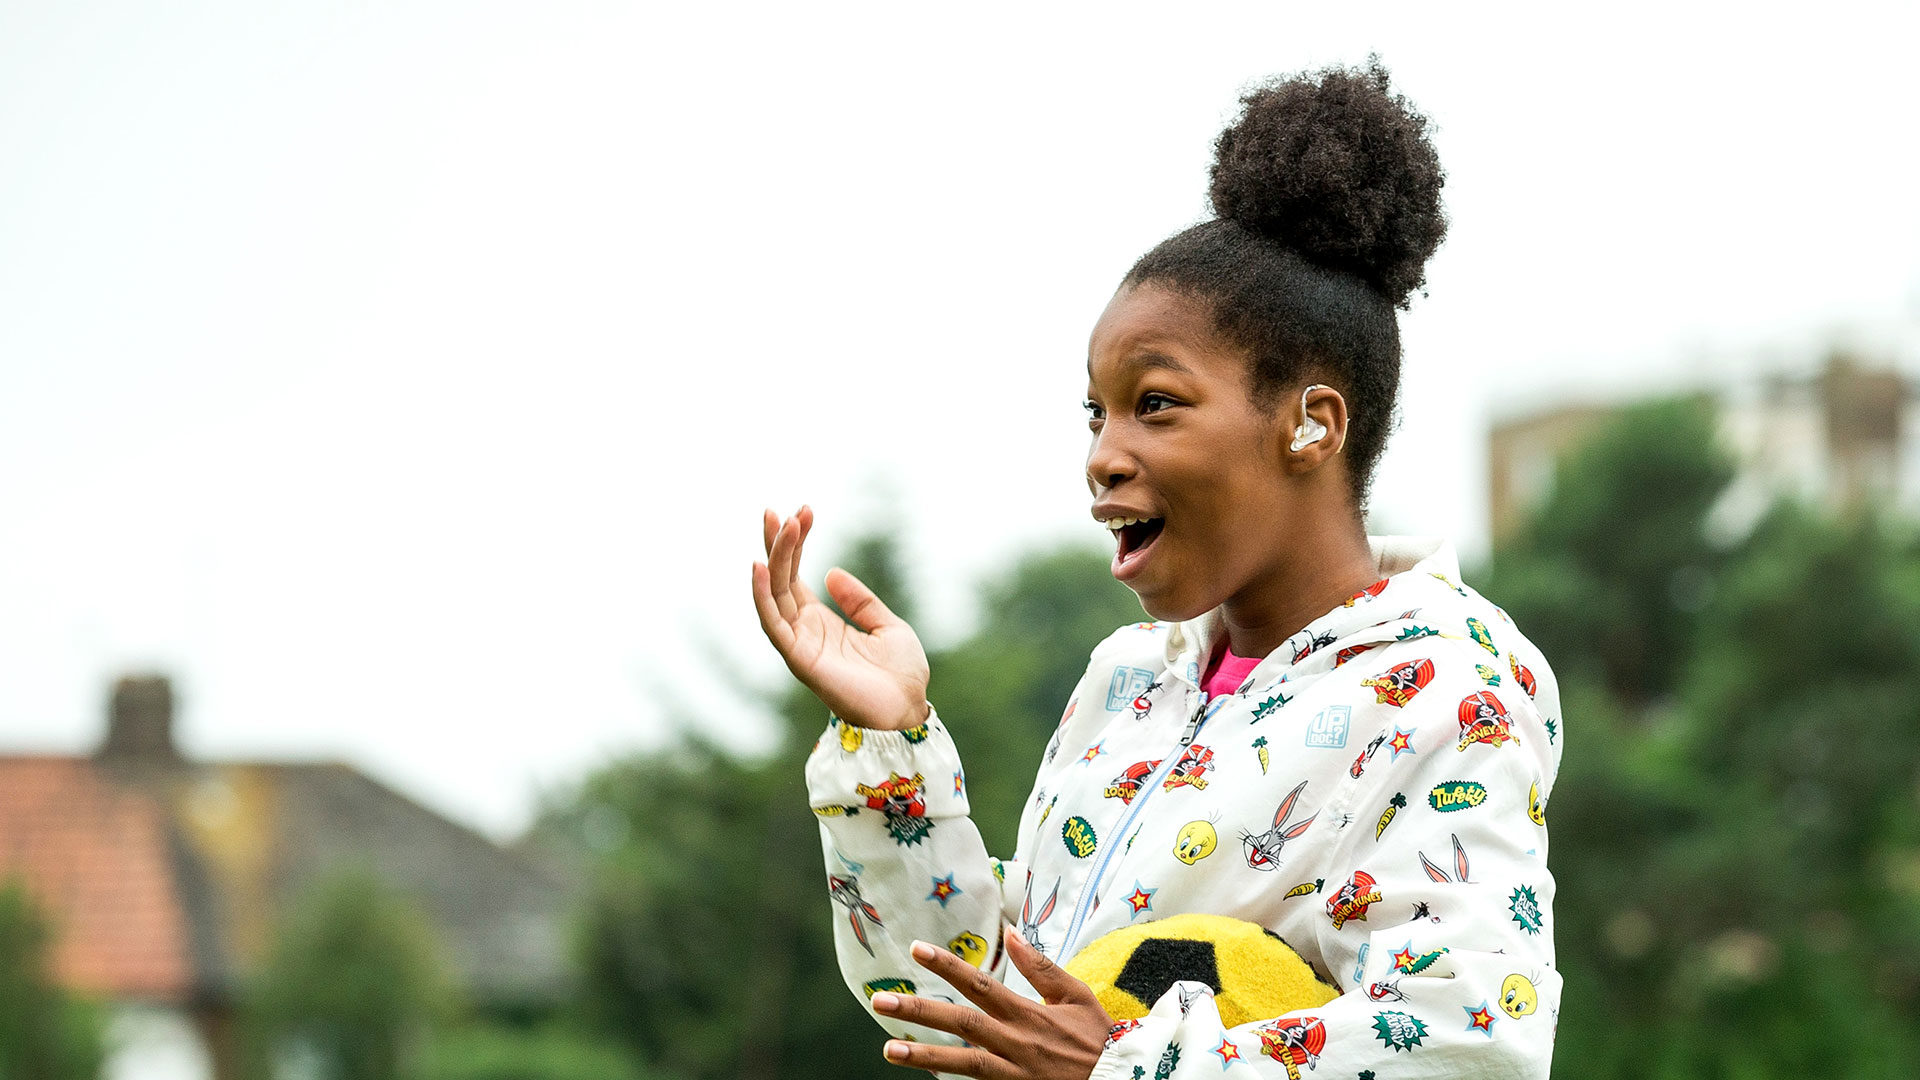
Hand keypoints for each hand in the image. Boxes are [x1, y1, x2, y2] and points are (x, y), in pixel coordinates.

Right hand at [751, 506, 930, 730]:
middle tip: (776, 509)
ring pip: (774, 595)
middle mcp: (804, 631)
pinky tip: (759, 567)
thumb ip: (859, 600)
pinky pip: (773, 625)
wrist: (910, 710)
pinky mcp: (800, 660)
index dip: (795, 544)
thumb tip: (831, 571)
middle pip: (779, 580)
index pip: (795, 576)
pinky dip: (762, 596)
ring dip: (773, 559)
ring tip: (779, 524)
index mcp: (821, 622)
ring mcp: (799, 645)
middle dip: (777, 543)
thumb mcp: (887, 625)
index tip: (803, 510)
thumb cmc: (901, 675)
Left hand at [871, 927, 1110, 1078]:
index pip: (980, 984)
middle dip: (919, 1011)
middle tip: (881, 1001)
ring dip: (923, 1055)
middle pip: (960, 1023)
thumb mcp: (1077, 995)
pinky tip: (924, 1075)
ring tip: (888, 1049)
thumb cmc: (1098, 1038)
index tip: (916, 949)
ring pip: (961, 1063)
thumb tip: (1011, 934)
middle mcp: (1015, 1043)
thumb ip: (1041, 967)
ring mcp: (1012, 1074)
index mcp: (1029, 1014)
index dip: (947, 966)